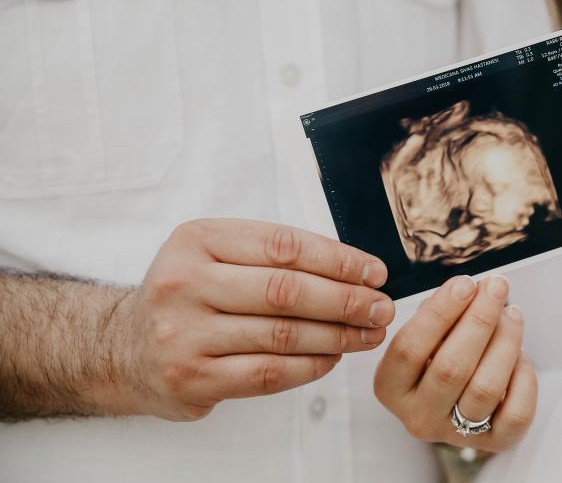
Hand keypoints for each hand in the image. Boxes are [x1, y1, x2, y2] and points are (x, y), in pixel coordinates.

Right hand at [112, 219, 394, 420]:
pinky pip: (268, 372)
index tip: (374, 272)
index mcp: (196, 240)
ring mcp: (184, 334)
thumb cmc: (188, 294)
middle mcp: (185, 283)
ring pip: (282, 335)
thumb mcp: (214, 253)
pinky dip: (310, 366)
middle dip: (345, 300)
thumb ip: (272, 254)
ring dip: (338, 335)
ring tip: (369, 333)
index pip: (283, 246)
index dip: (337, 260)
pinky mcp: (191, 377)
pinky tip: (334, 357)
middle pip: (286, 291)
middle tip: (381, 307)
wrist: (123, 348)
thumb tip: (354, 268)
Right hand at [374, 275, 536, 451]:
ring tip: (512, 314)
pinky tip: (520, 355)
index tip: (464, 284)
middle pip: (450, 368)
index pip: (409, 348)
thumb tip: (474, 289)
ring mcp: (455, 434)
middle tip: (496, 287)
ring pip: (485, 388)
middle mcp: (418, 416)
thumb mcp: (425, 336)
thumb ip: (441, 314)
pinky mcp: (492, 443)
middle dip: (479, 320)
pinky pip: (515, 413)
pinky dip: (523, 379)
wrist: (456, 403)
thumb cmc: (438, 357)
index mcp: (391, 387)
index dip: (439, 313)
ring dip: (505, 342)